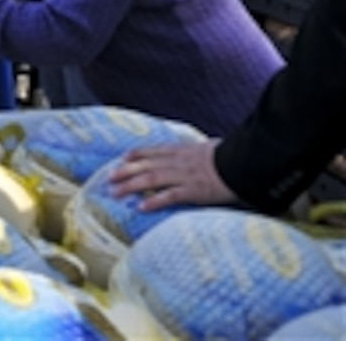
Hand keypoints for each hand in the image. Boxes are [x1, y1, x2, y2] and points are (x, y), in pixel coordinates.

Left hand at [109, 141, 237, 211]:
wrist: (246, 162)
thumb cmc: (234, 156)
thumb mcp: (213, 148)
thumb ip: (200, 152)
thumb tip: (200, 152)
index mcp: (184, 150)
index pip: (154, 151)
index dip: (137, 154)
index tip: (123, 158)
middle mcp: (179, 162)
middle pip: (146, 165)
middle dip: (125, 171)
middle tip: (109, 178)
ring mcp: (185, 176)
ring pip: (151, 179)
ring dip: (131, 186)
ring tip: (115, 193)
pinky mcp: (194, 191)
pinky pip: (169, 196)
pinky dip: (154, 201)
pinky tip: (140, 207)